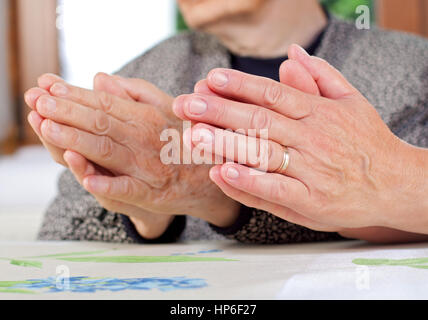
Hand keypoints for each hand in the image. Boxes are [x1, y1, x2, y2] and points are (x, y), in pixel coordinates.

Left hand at [26, 74, 239, 227]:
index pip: (106, 103)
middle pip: (100, 123)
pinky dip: (107, 184)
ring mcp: (147, 167)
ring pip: (106, 150)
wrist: (210, 176)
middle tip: (37, 100)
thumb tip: (101, 77)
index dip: (76, 94)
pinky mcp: (151, 193)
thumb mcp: (167, 107)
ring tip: (47, 127)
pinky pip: (126, 189)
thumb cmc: (184, 140)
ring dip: (75, 139)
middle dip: (67, 111)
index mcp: (148, 117)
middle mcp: (145, 139)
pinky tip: (86, 179)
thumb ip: (135, 91)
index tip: (50, 86)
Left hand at [173, 44, 427, 234]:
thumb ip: (320, 77)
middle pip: (259, 121)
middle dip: (219, 112)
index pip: (273, 95)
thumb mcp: (351, 102)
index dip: (240, 86)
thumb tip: (290, 55)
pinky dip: (248, 181)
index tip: (210, 80)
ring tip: (193, 135)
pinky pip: (275, 191)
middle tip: (186, 104)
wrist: (396, 183)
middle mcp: (313, 139)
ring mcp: (311, 171)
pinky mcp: (311, 202)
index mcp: (319, 113)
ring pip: (262, 154)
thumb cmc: (367, 142)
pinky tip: (222, 172)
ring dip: (225, 144)